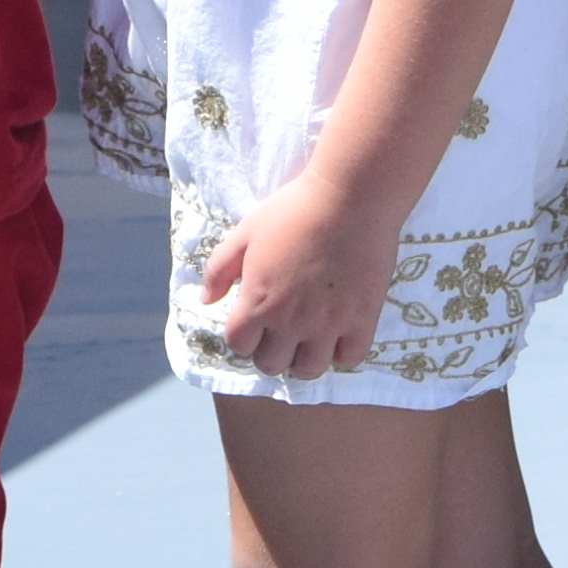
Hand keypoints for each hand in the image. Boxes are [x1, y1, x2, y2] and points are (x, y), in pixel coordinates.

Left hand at [195, 175, 403, 384]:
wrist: (349, 198)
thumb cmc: (293, 210)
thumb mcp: (245, 232)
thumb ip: (219, 269)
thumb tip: (206, 300)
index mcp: (258, 302)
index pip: (239, 345)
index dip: (242, 335)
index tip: (252, 322)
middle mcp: (290, 322)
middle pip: (271, 364)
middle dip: (270, 350)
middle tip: (279, 332)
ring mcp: (328, 325)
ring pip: (308, 370)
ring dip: (303, 359)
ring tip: (308, 339)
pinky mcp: (362, 320)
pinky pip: (349, 359)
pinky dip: (342, 352)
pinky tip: (339, 333)